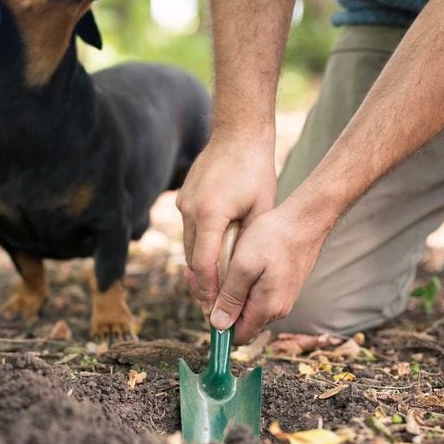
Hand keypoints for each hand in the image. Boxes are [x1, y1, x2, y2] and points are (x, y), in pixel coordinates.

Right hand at [176, 133, 275, 321]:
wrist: (238, 134)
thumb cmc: (255, 171)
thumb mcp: (260, 209)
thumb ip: (247, 241)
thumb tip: (241, 275)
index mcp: (210, 213)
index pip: (204, 263)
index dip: (209, 290)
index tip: (216, 309)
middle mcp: (190, 210)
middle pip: (190, 259)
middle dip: (202, 285)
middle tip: (213, 308)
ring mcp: (183, 202)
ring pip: (187, 246)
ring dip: (199, 267)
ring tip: (212, 289)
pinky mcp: (183, 198)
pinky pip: (189, 231)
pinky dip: (198, 247)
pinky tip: (211, 258)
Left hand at [210, 201, 329, 343]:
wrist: (305, 219)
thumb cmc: (273, 238)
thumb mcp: (244, 265)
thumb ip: (231, 297)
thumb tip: (218, 326)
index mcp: (266, 308)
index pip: (236, 336)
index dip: (216, 322)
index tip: (203, 296)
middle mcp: (276, 308)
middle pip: (239, 320)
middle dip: (217, 301)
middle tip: (198, 274)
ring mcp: (281, 297)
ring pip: (246, 304)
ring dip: (227, 290)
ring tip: (213, 264)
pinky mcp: (282, 285)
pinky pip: (255, 292)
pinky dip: (239, 282)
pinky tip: (231, 262)